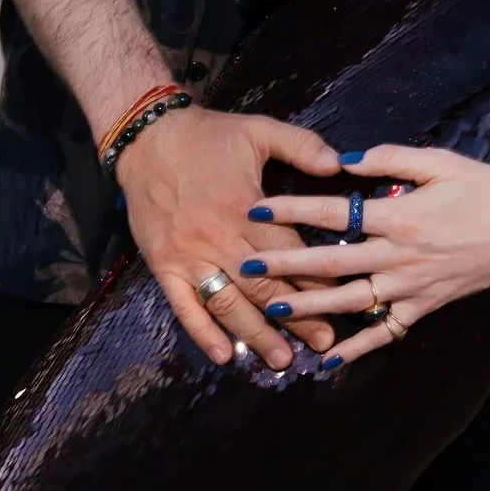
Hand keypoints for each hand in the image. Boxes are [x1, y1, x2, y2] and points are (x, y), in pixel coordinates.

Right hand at [115, 105, 340, 369]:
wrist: (147, 138)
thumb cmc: (208, 136)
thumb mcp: (260, 130)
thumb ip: (302, 146)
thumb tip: (340, 164)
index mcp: (246, 207)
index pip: (289, 252)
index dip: (316, 277)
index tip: (342, 298)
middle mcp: (218, 239)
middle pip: (264, 287)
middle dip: (297, 318)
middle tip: (323, 343)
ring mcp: (189, 257)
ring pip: (228, 304)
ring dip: (257, 334)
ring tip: (282, 360)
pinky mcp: (164, 266)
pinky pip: (184, 307)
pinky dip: (203, 332)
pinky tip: (224, 355)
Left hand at [234, 147, 489, 367]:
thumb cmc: (486, 194)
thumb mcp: (443, 163)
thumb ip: (391, 159)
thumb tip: (344, 160)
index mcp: (399, 217)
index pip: (333, 214)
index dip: (292, 209)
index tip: (257, 207)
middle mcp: (397, 257)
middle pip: (331, 262)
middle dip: (285, 264)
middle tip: (244, 265)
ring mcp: (409, 289)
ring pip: (350, 301)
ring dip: (309, 306)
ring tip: (273, 309)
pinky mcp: (422, 309)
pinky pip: (384, 333)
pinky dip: (356, 348)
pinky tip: (327, 359)